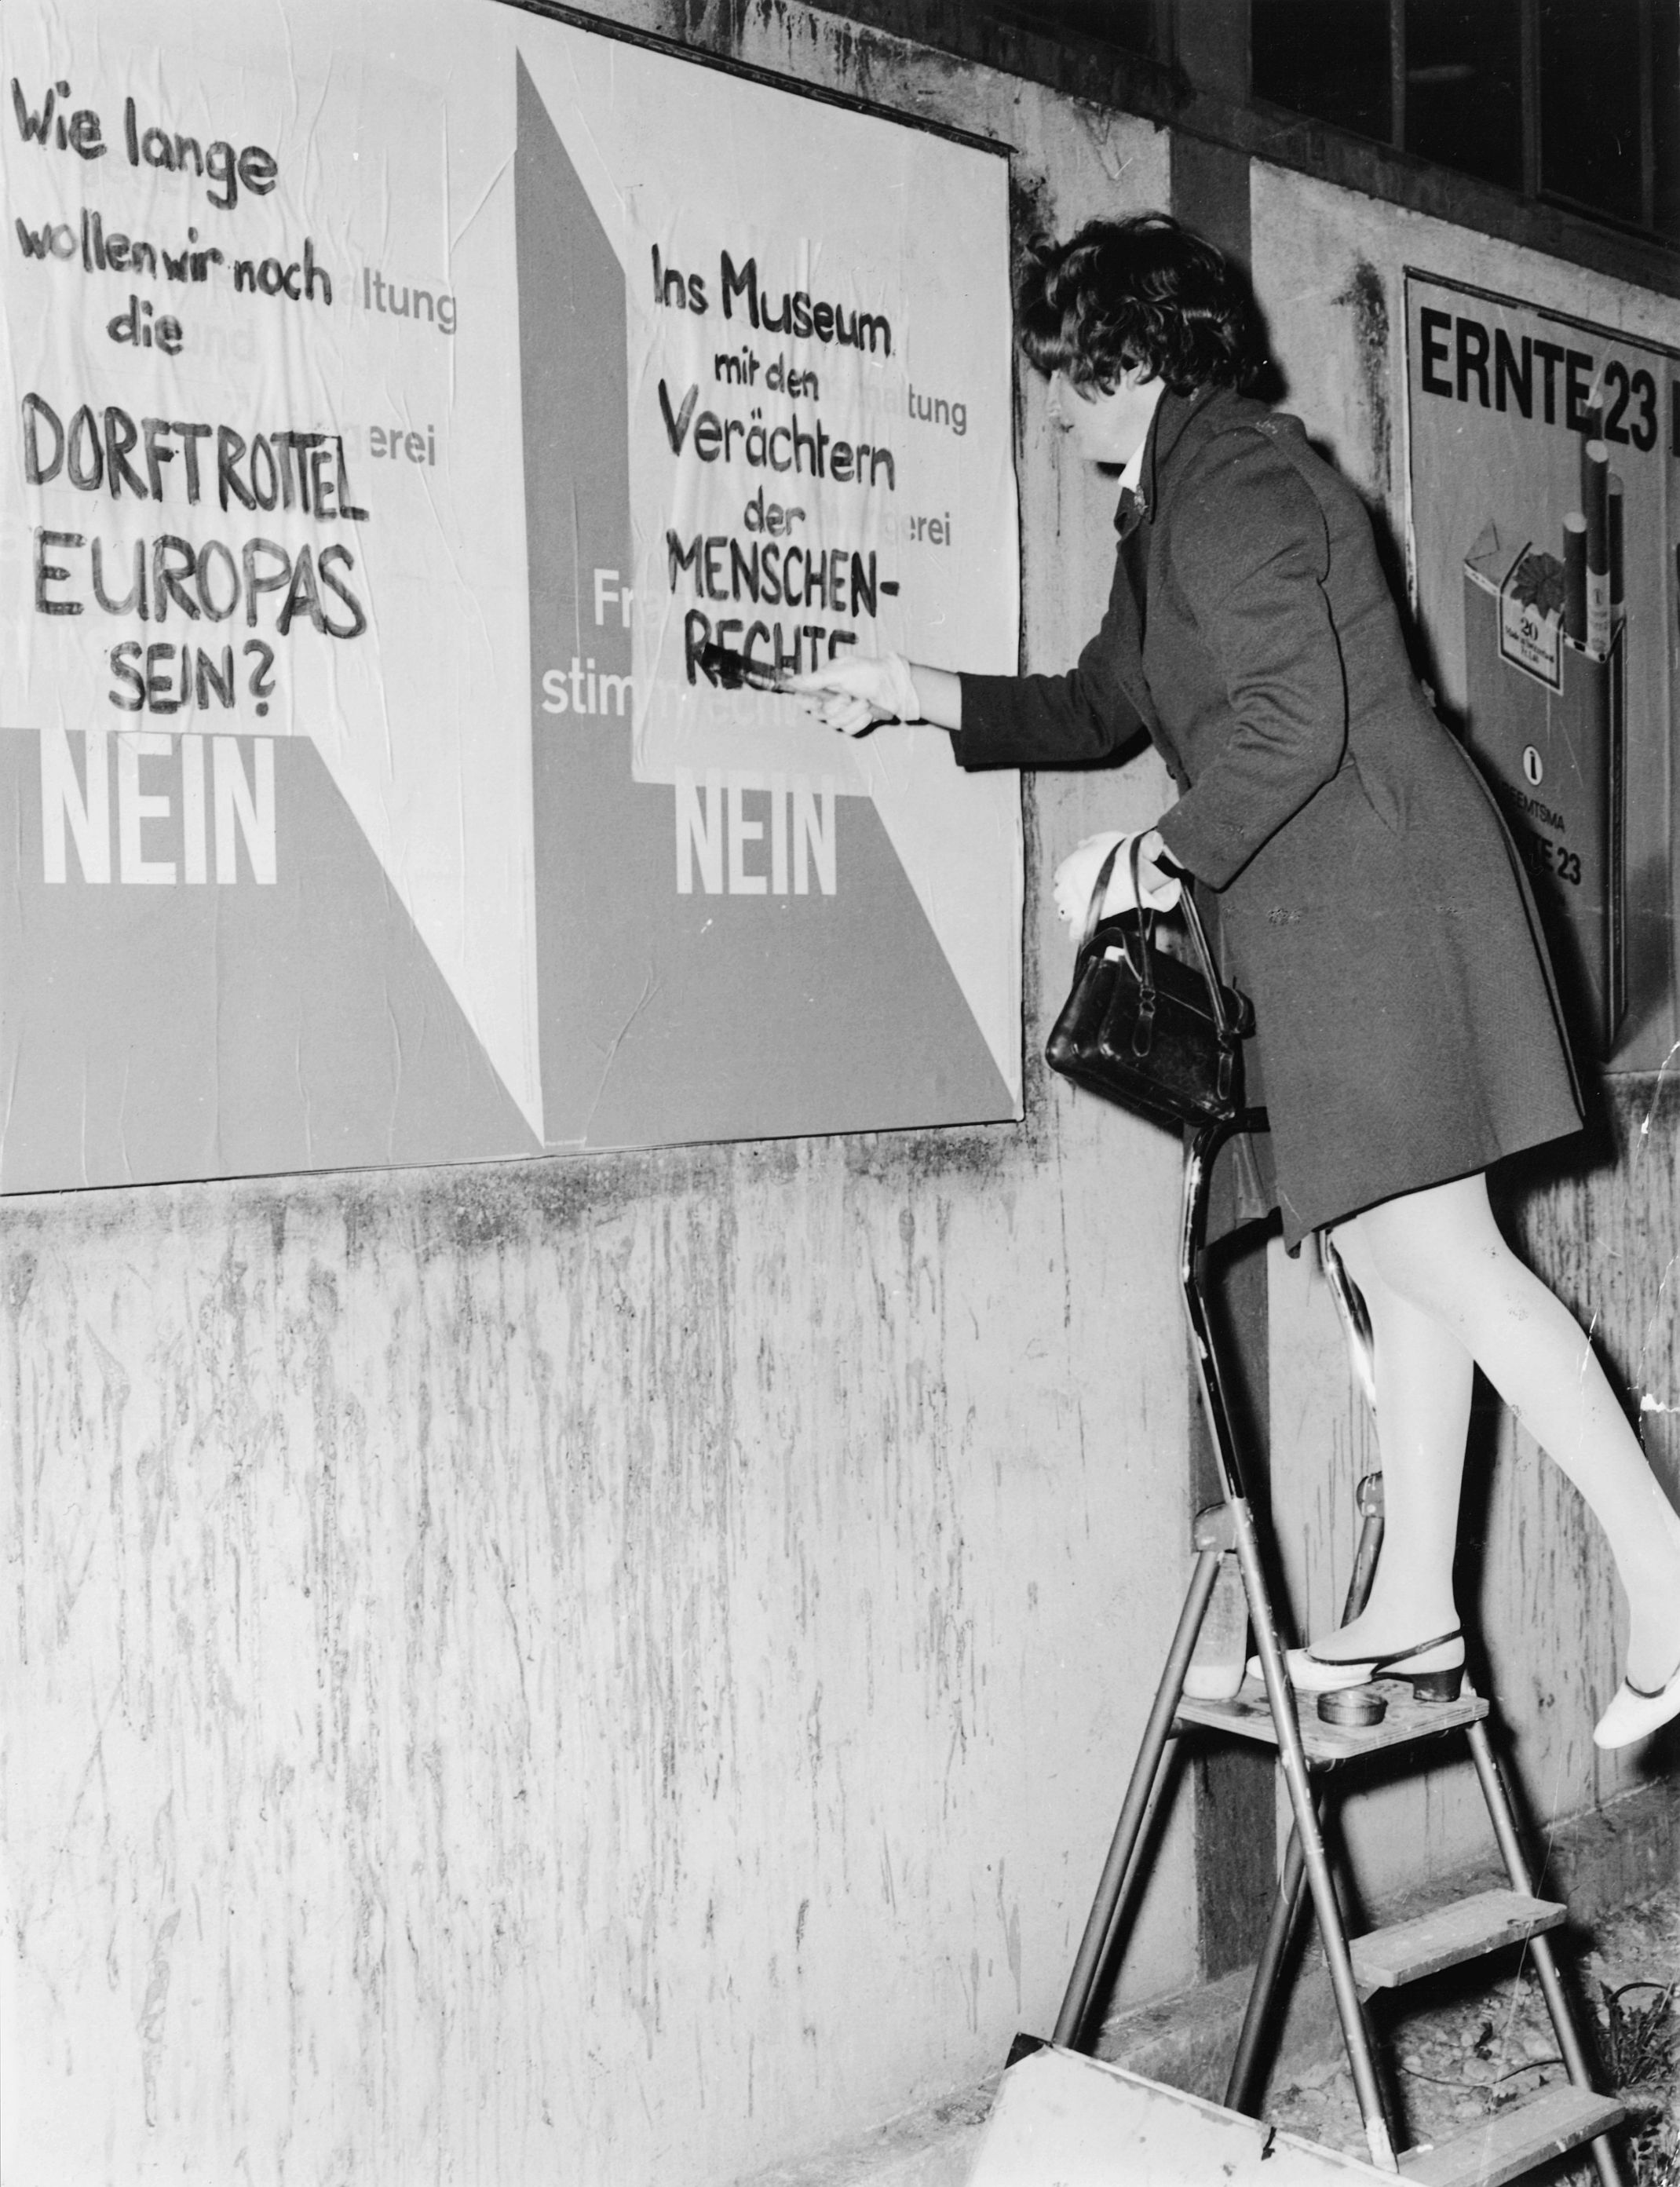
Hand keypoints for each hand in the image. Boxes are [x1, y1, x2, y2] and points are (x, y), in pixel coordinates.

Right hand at [788, 653, 921, 737]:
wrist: (895, 687)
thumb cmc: (869, 673)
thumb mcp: (841, 672)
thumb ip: (816, 679)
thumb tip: (793, 681)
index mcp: (824, 684)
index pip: (804, 699)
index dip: (807, 703)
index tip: (815, 702)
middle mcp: (830, 699)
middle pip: (819, 714)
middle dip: (836, 707)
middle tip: (849, 696)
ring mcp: (842, 713)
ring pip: (835, 723)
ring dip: (852, 713)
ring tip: (865, 702)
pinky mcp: (854, 723)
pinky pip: (849, 729)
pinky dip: (860, 721)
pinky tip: (870, 712)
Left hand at [1053, 829, 1181, 933]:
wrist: (1137, 867)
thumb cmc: (1122, 852)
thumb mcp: (1103, 840)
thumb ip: (1089, 844)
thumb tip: (1082, 844)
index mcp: (1069, 867)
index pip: (1060, 877)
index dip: (1070, 880)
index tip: (1080, 881)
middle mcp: (1067, 886)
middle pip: (1060, 895)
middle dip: (1070, 896)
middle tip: (1085, 896)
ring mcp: (1074, 903)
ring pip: (1063, 913)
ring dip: (1072, 912)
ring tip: (1086, 911)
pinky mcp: (1085, 919)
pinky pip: (1074, 931)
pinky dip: (1078, 932)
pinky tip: (1084, 929)